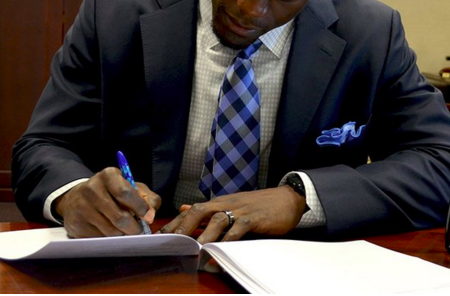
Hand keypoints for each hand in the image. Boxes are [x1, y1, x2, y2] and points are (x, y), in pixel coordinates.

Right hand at [53, 167, 160, 237]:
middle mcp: (92, 189)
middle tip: (139, 230)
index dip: (140, 207)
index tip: (149, 217)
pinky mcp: (76, 224)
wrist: (78, 199)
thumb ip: (147, 198)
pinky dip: (109, 239)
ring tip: (124, 229)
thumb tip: (151, 215)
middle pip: (119, 217)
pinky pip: (100, 238)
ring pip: (111, 230)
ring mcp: (81, 207)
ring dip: (122, 234)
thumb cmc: (112, 193)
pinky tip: (109, 230)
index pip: (125, 193)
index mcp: (108, 175)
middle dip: (134, 227)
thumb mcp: (132, 187)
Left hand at [160, 186, 306, 243]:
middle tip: (171, 243)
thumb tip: (185, 208)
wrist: (289, 197)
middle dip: (184, 227)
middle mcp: (227, 204)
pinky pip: (237, 230)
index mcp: (220, 202)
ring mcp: (240, 210)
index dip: (176, 223)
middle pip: (200, 211)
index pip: (193, 210)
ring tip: (193, 251)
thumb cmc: (261, 204)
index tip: (160, 236)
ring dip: (203, 236)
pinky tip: (219, 253)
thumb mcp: (233, 204)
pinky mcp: (254, 218)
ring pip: (216, 220)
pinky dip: (226, 242)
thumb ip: (209, 209)